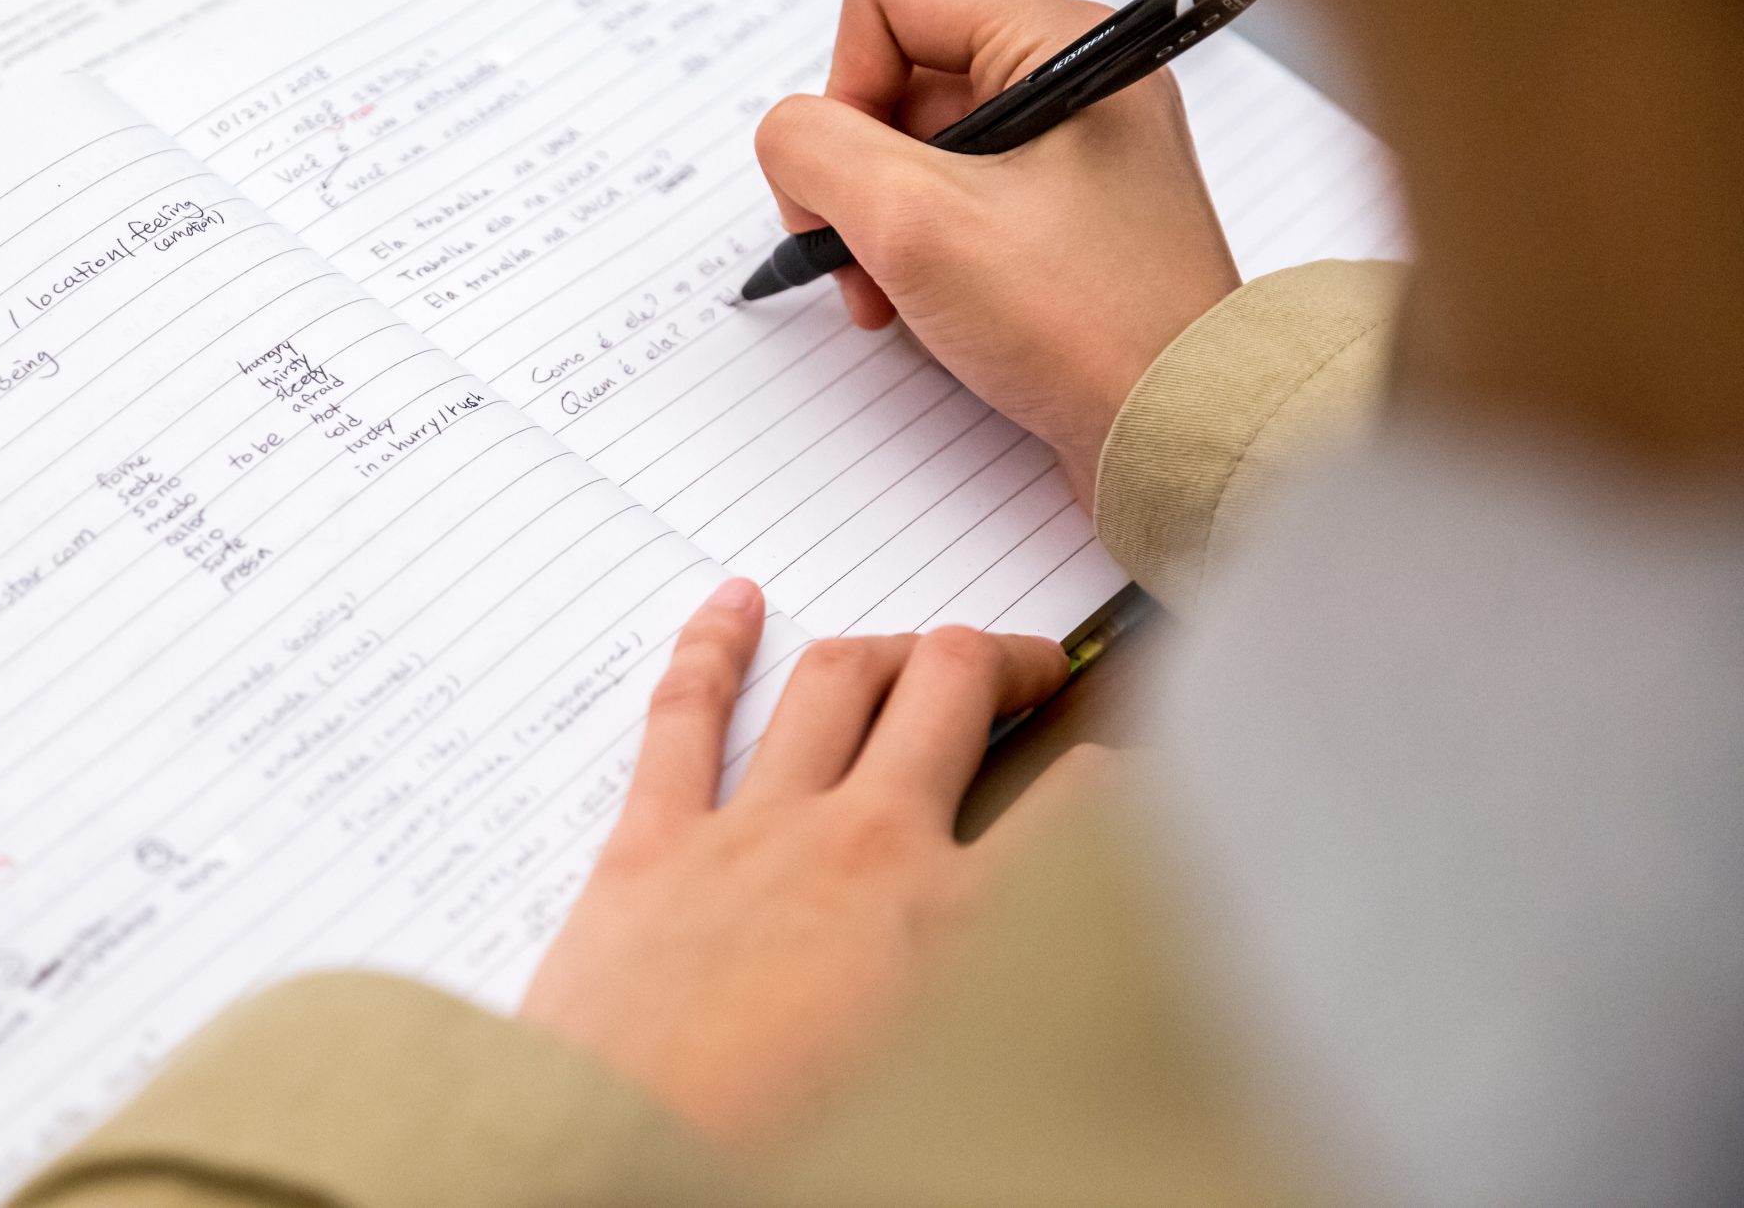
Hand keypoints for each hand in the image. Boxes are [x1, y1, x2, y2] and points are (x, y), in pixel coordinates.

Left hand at [518, 578, 1088, 1143]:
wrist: (630, 1177)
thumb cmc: (782, 1164)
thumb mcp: (950, 1086)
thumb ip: (1017, 1008)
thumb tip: (1060, 985)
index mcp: (953, 926)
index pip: (1079, 808)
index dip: (1117, 778)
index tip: (1125, 774)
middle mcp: (861, 848)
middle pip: (949, 688)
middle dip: (1001, 659)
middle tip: (1025, 668)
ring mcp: (752, 830)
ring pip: (834, 680)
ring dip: (885, 648)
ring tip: (914, 648)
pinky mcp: (652, 839)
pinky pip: (686, 712)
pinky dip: (713, 646)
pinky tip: (734, 604)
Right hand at [756, 0, 1239, 504]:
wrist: (1183, 433)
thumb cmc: (1083, 323)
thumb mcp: (913, 220)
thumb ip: (816, 149)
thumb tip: (789, 139)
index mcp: (1054, 43)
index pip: (886, 1)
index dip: (842, 88)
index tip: (851, 181)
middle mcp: (1067, 84)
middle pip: (894, 80)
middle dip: (853, 173)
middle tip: (859, 254)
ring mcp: (1069, 156)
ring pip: (913, 151)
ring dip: (875, 224)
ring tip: (887, 297)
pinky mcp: (1063, 223)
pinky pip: (952, 206)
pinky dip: (914, 256)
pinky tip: (917, 313)